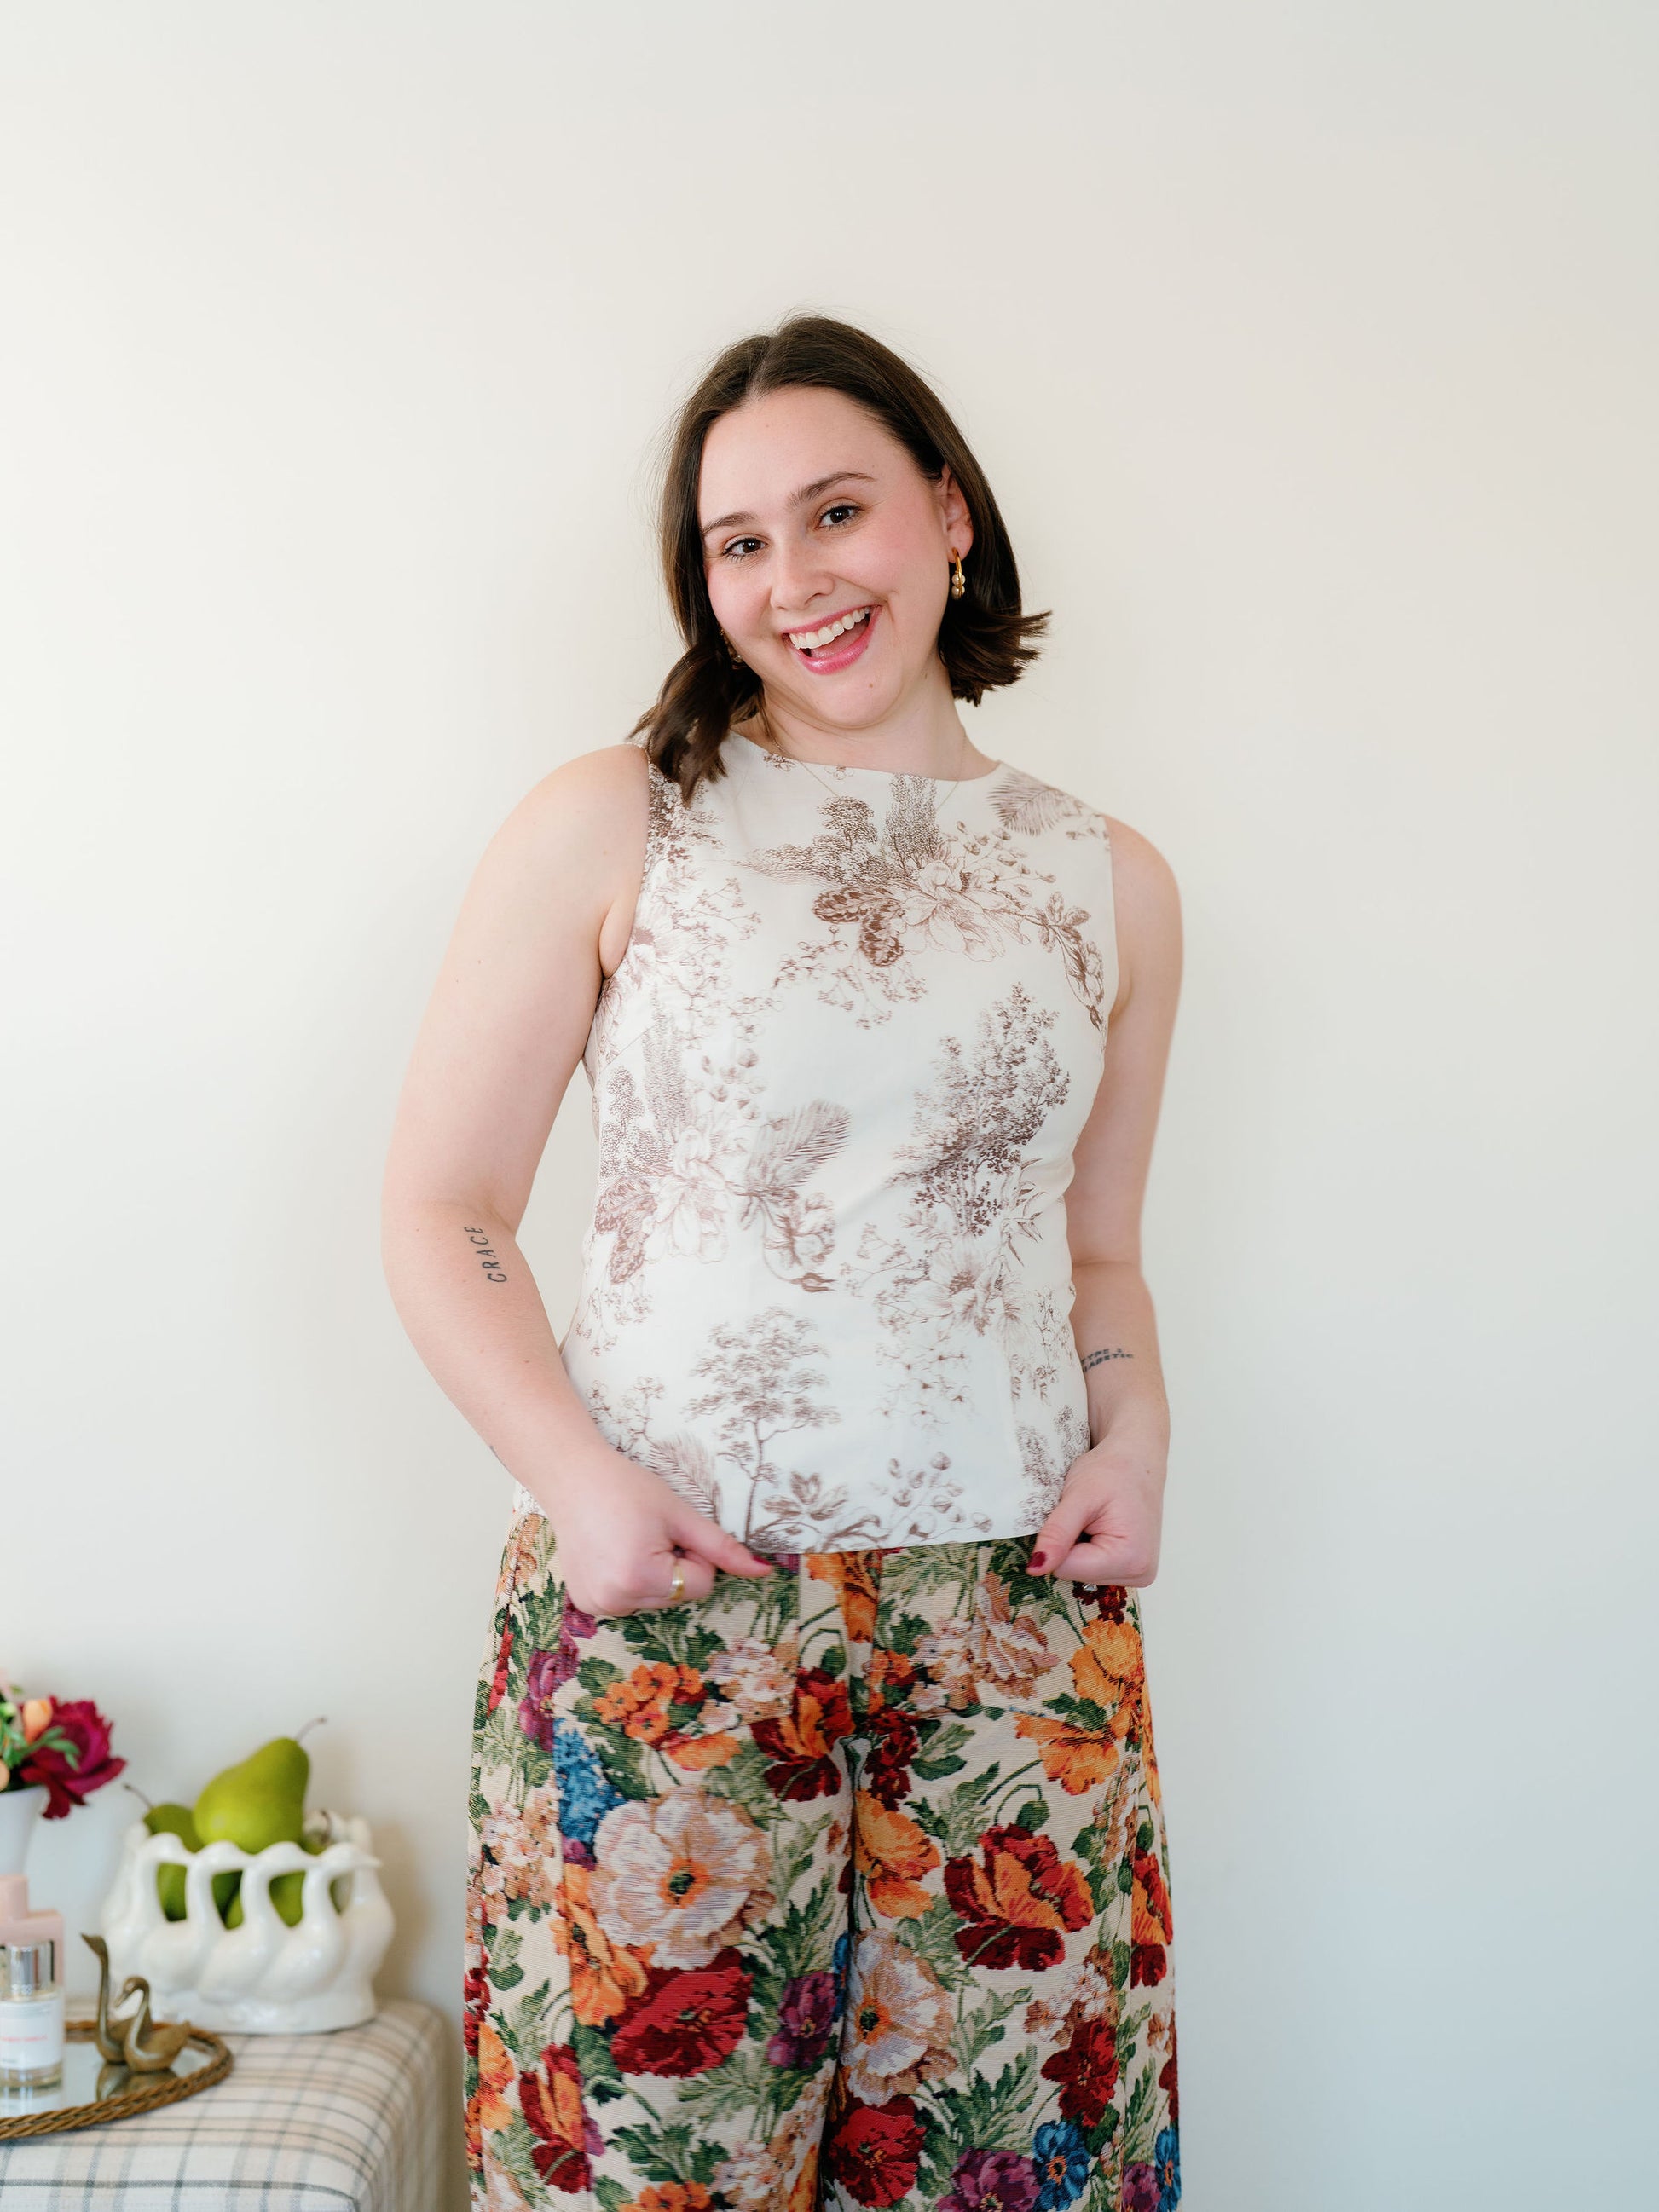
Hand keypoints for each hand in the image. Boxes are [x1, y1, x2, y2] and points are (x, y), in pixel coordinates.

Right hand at [537, 1448, 774, 1617]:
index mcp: (640, 1579)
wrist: (572, 1478)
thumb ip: (723, 1548)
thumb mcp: (681, 1515)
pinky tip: (613, 1553)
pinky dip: (630, 1581)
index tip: (670, 1530)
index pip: (700, 1585)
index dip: (694, 1555)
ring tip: (629, 1541)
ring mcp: (596, 1607)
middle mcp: (615, 1602)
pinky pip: (630, 1601)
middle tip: (648, 1533)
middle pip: (678, 1597)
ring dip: (654, 1576)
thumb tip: (765, 1573)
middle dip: (674, 1566)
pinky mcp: (585, 1605)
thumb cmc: (628, 1489)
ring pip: (656, 1601)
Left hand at [1028, 1432, 1166, 1586]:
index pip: (1065, 1569)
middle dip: (1070, 1545)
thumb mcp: (1079, 1497)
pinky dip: (1089, 1551)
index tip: (1073, 1515)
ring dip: (1078, 1548)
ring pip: (1081, 1573)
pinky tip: (1100, 1529)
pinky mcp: (1132, 1571)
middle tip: (1086, 1516)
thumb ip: (1057, 1534)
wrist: (1136, 1460)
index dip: (1058, 1542)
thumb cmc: (1113, 1471)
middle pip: (1075, 1574)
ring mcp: (1138, 1575)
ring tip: (1095, 1520)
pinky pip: (1094, 1570)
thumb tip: (1036, 1568)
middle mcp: (1139, 1575)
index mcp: (1129, 1559)